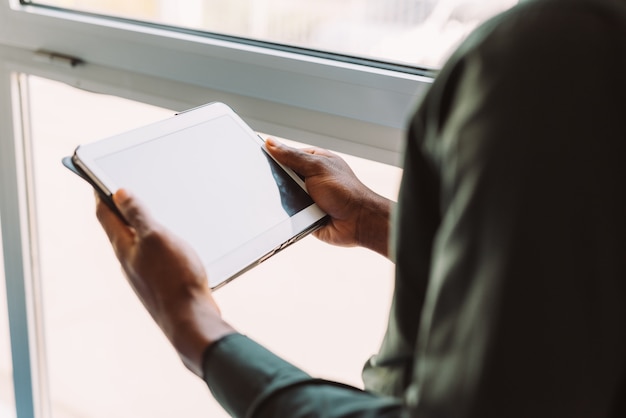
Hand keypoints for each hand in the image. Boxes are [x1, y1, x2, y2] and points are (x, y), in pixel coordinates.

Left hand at [96, 189, 234, 375]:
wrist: (191, 319)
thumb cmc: (175, 278)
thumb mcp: (157, 237)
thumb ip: (138, 216)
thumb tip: (120, 194)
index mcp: (124, 247)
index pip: (105, 215)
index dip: (99, 194)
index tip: (96, 178)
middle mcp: (129, 261)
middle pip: (118, 229)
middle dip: (119, 208)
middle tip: (121, 190)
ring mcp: (144, 274)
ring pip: (136, 244)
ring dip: (138, 226)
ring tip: (146, 211)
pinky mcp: (161, 283)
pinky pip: (153, 257)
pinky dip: (155, 243)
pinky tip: (169, 244)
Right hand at [265, 138, 393, 257]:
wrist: (358, 222)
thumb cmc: (346, 192)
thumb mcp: (316, 167)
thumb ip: (292, 156)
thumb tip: (271, 143)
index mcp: (315, 161)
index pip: (287, 155)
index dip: (274, 157)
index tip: (260, 158)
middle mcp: (311, 178)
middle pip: (283, 176)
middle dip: (279, 182)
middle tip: (282, 184)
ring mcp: (308, 197)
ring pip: (284, 196)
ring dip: (286, 200)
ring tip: (295, 201)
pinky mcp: (305, 214)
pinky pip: (289, 213)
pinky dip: (290, 214)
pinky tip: (294, 214)